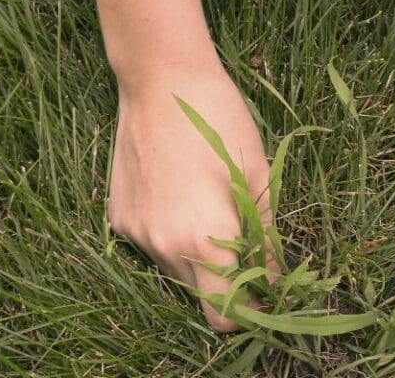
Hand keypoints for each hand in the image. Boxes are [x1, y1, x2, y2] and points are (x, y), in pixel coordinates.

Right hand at [107, 63, 277, 331]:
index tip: (265, 292)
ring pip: (175, 271)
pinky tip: (180, 197)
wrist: (160, 79)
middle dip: (227, 283)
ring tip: (212, 211)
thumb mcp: (258, 178)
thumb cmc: (221, 122)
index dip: (250, 311)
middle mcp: (164, 246)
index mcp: (204, 239)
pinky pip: (153, 245)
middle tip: (246, 248)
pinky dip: (172, 236)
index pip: (224, 315)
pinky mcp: (118, 217)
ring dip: (199, 258)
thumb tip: (277, 277)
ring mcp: (136, 233)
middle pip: (200, 295)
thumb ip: (266, 238)